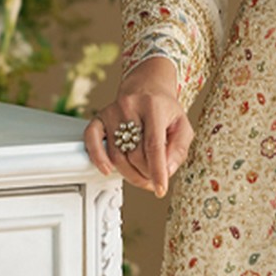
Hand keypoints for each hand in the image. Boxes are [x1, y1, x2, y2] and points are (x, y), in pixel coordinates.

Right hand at [83, 55, 191, 193]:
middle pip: (135, 154)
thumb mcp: (182, 126)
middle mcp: (130, 107)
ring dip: (129, 174)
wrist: (147, 86)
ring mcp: (112, 112)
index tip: (160, 189)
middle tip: (155, 178)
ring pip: (116, 155)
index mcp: (153, 107)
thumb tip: (167, 171)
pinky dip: (97, 158)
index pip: (154, 146)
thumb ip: (179, 149)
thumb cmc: (165, 109)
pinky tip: (106, 169)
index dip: (157, 171)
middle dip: (146, 173)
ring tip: (142, 176)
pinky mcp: (99, 117)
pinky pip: (92, 140)